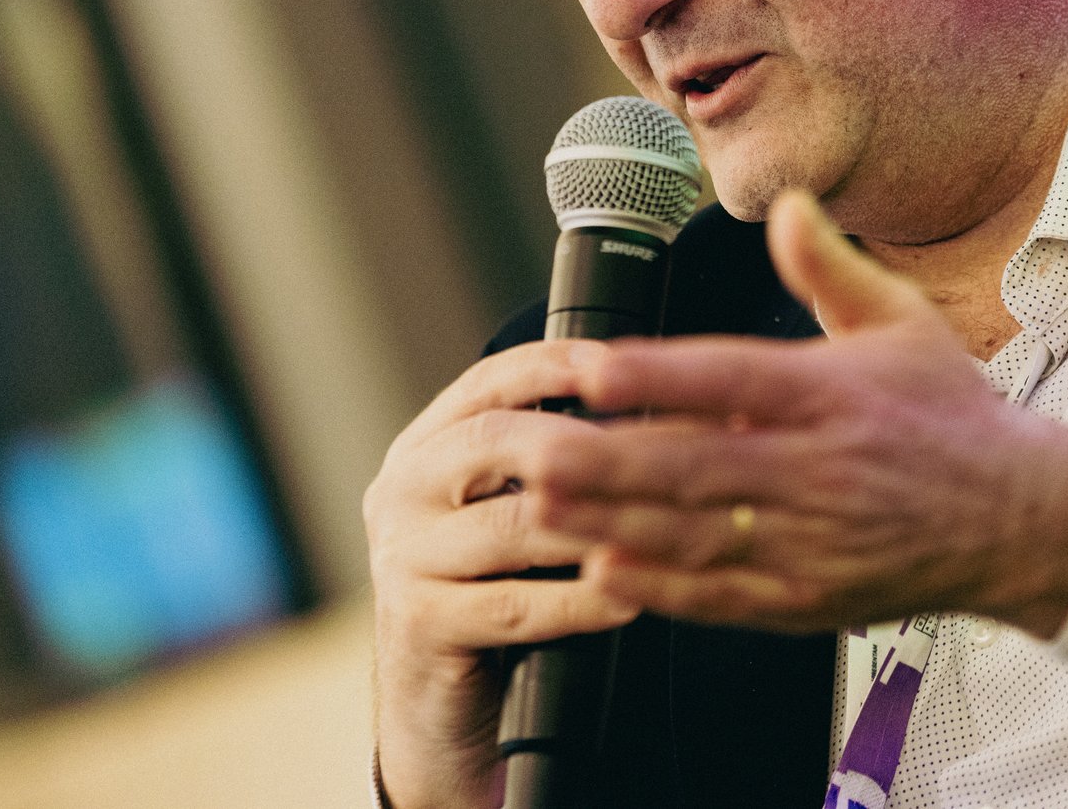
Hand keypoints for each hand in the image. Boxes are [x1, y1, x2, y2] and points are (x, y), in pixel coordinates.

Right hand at [364, 340, 638, 808]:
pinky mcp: (420, 625)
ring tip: (666, 518)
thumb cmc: (494, 591)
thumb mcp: (508, 511)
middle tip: (659, 444)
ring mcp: (402, 558)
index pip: (489, 382)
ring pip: (516, 524)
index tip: (621, 361)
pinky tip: (632, 596)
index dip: (556, 363)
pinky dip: (582, 599)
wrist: (436, 706)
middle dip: (584, 438)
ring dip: (599, 520)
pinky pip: (517, 604)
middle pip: (495, 440)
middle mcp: (400, 491)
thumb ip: (550, 459)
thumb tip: (658, 402)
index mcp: (424, 447)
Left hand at [531, 191, 1067, 636]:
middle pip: (698, 465)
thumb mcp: (902, 321)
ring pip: (698, 535)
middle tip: (531, 452)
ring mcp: (814, 543)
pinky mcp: (811, 601)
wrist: (1021, 520)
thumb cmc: (953, 415)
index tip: (593, 369)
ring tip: (543, 507)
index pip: (734, 379)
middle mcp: (820, 470)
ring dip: (613, 523)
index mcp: (835, 395)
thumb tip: (788, 204)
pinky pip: (725, 598)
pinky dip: (663, 591)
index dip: (660, 376)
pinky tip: (606, 573)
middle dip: (607, 462)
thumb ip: (829, 268)